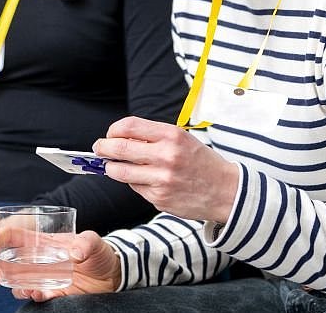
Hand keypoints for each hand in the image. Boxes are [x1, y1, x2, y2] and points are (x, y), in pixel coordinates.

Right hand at [0, 229, 120, 301]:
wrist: (112, 275)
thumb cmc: (98, 252)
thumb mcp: (93, 241)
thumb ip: (85, 243)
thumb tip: (75, 252)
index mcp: (41, 242)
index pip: (14, 237)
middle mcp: (37, 260)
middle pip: (7, 262)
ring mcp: (42, 277)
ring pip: (17, 282)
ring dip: (13, 286)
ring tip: (21, 288)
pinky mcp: (51, 292)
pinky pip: (36, 295)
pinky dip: (33, 295)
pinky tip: (36, 294)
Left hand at [93, 117, 238, 222]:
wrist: (227, 191)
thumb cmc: (201, 163)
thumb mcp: (182, 139)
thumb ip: (152, 137)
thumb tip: (118, 138)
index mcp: (172, 136)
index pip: (128, 126)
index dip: (113, 130)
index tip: (110, 134)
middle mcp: (166, 156)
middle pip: (118, 148)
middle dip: (102, 148)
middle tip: (99, 148)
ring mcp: (162, 180)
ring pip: (119, 172)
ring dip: (112, 168)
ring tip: (114, 165)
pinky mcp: (159, 198)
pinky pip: (135, 188)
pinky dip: (134, 182)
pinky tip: (146, 180)